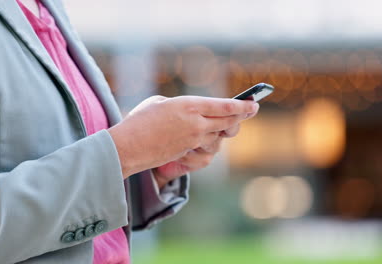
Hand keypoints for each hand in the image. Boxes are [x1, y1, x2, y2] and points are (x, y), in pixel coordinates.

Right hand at [108, 95, 257, 177]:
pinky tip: (209, 134)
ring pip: (218, 136)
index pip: (224, 107)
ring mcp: (193, 141)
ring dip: (224, 130)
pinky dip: (209, 140)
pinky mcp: (188, 152)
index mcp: (189, 106)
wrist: (128, 147)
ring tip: (230, 122)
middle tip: (251, 111)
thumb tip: (196, 113)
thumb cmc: (140, 120)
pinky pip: (206, 146)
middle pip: (227, 122)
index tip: (253, 104)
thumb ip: (183, 107)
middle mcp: (196, 124)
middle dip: (241, 116)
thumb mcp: (160, 103)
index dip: (242, 106)